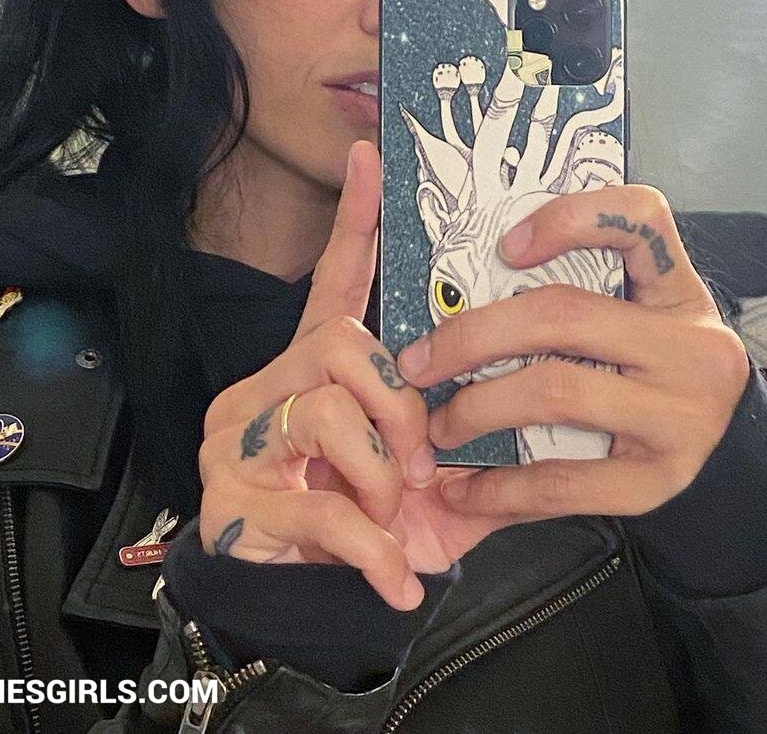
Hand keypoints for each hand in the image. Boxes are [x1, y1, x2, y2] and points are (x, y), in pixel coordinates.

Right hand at [197, 140, 510, 610]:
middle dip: (398, 407)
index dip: (356, 223)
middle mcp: (271, 387)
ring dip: (379, 474)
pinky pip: (319, 505)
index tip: (372, 158)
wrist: (292, 609)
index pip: (336, 281)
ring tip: (392, 514)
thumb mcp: (425, 486)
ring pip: (325, 412)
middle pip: (342, 345)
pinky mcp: (235, 500)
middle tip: (421, 465)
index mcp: (316, 369)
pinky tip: (395, 578)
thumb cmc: (363, 528)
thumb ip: (469, 447)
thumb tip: (531, 407)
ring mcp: (243, 441)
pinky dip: (373, 549)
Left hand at [395, 185, 751, 523]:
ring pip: (557, 392)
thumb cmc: (656, 369)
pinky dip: (500, 486)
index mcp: (678, 289)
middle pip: (564, 315)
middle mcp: (691, 346)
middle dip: (473, 335)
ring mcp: (679, 417)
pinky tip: (463, 490)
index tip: (507, 245)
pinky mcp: (659, 482)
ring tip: (434, 425)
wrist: (732, 456)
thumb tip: (459, 278)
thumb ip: (579, 287)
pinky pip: (564, 481)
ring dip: (476, 408)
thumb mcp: (643, 314)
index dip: (571, 219)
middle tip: (417, 361)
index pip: (642, 218)